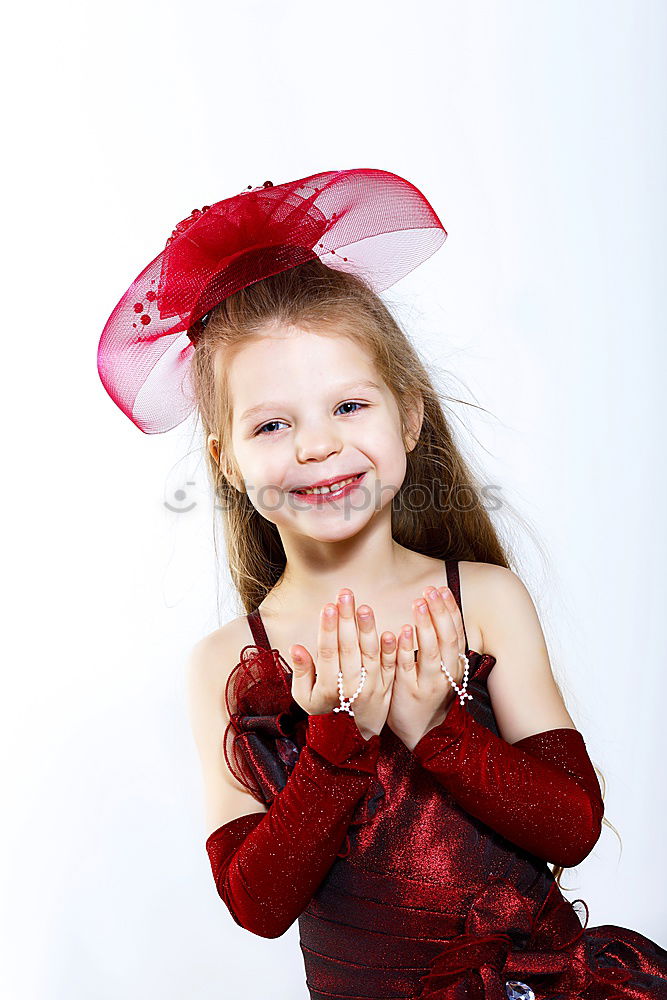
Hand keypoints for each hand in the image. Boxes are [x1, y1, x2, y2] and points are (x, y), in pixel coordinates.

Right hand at [289, 590, 396, 740]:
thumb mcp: (304, 698)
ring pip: (370, 654)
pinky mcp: (387, 688)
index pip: (328, 652)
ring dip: (368, 629)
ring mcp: (371, 687)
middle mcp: (351, 686)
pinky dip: (392, 651)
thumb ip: (301, 672)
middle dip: (347, 619)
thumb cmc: (324, 714)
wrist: (351, 742)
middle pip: (349, 647)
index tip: (328, 606)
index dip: (328, 629)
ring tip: (364, 606)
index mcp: (328, 688)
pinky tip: (391, 632)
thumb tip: (296, 647)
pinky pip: (391, 668)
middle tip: (345, 594)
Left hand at [385, 585, 467, 750]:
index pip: (456, 631)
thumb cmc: (426, 690)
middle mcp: (446, 672)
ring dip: (426, 626)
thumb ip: (438, 641)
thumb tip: (434, 607)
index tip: (441, 588)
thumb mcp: (439, 666)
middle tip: (430, 590)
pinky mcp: (410, 692)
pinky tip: (402, 631)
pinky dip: (407, 649)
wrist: (419, 730)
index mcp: (455, 663)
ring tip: (419, 603)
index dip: (450, 609)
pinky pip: (409, 668)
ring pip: (431, 652)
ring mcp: (429, 683)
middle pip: (447, 638)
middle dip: (439, 612)